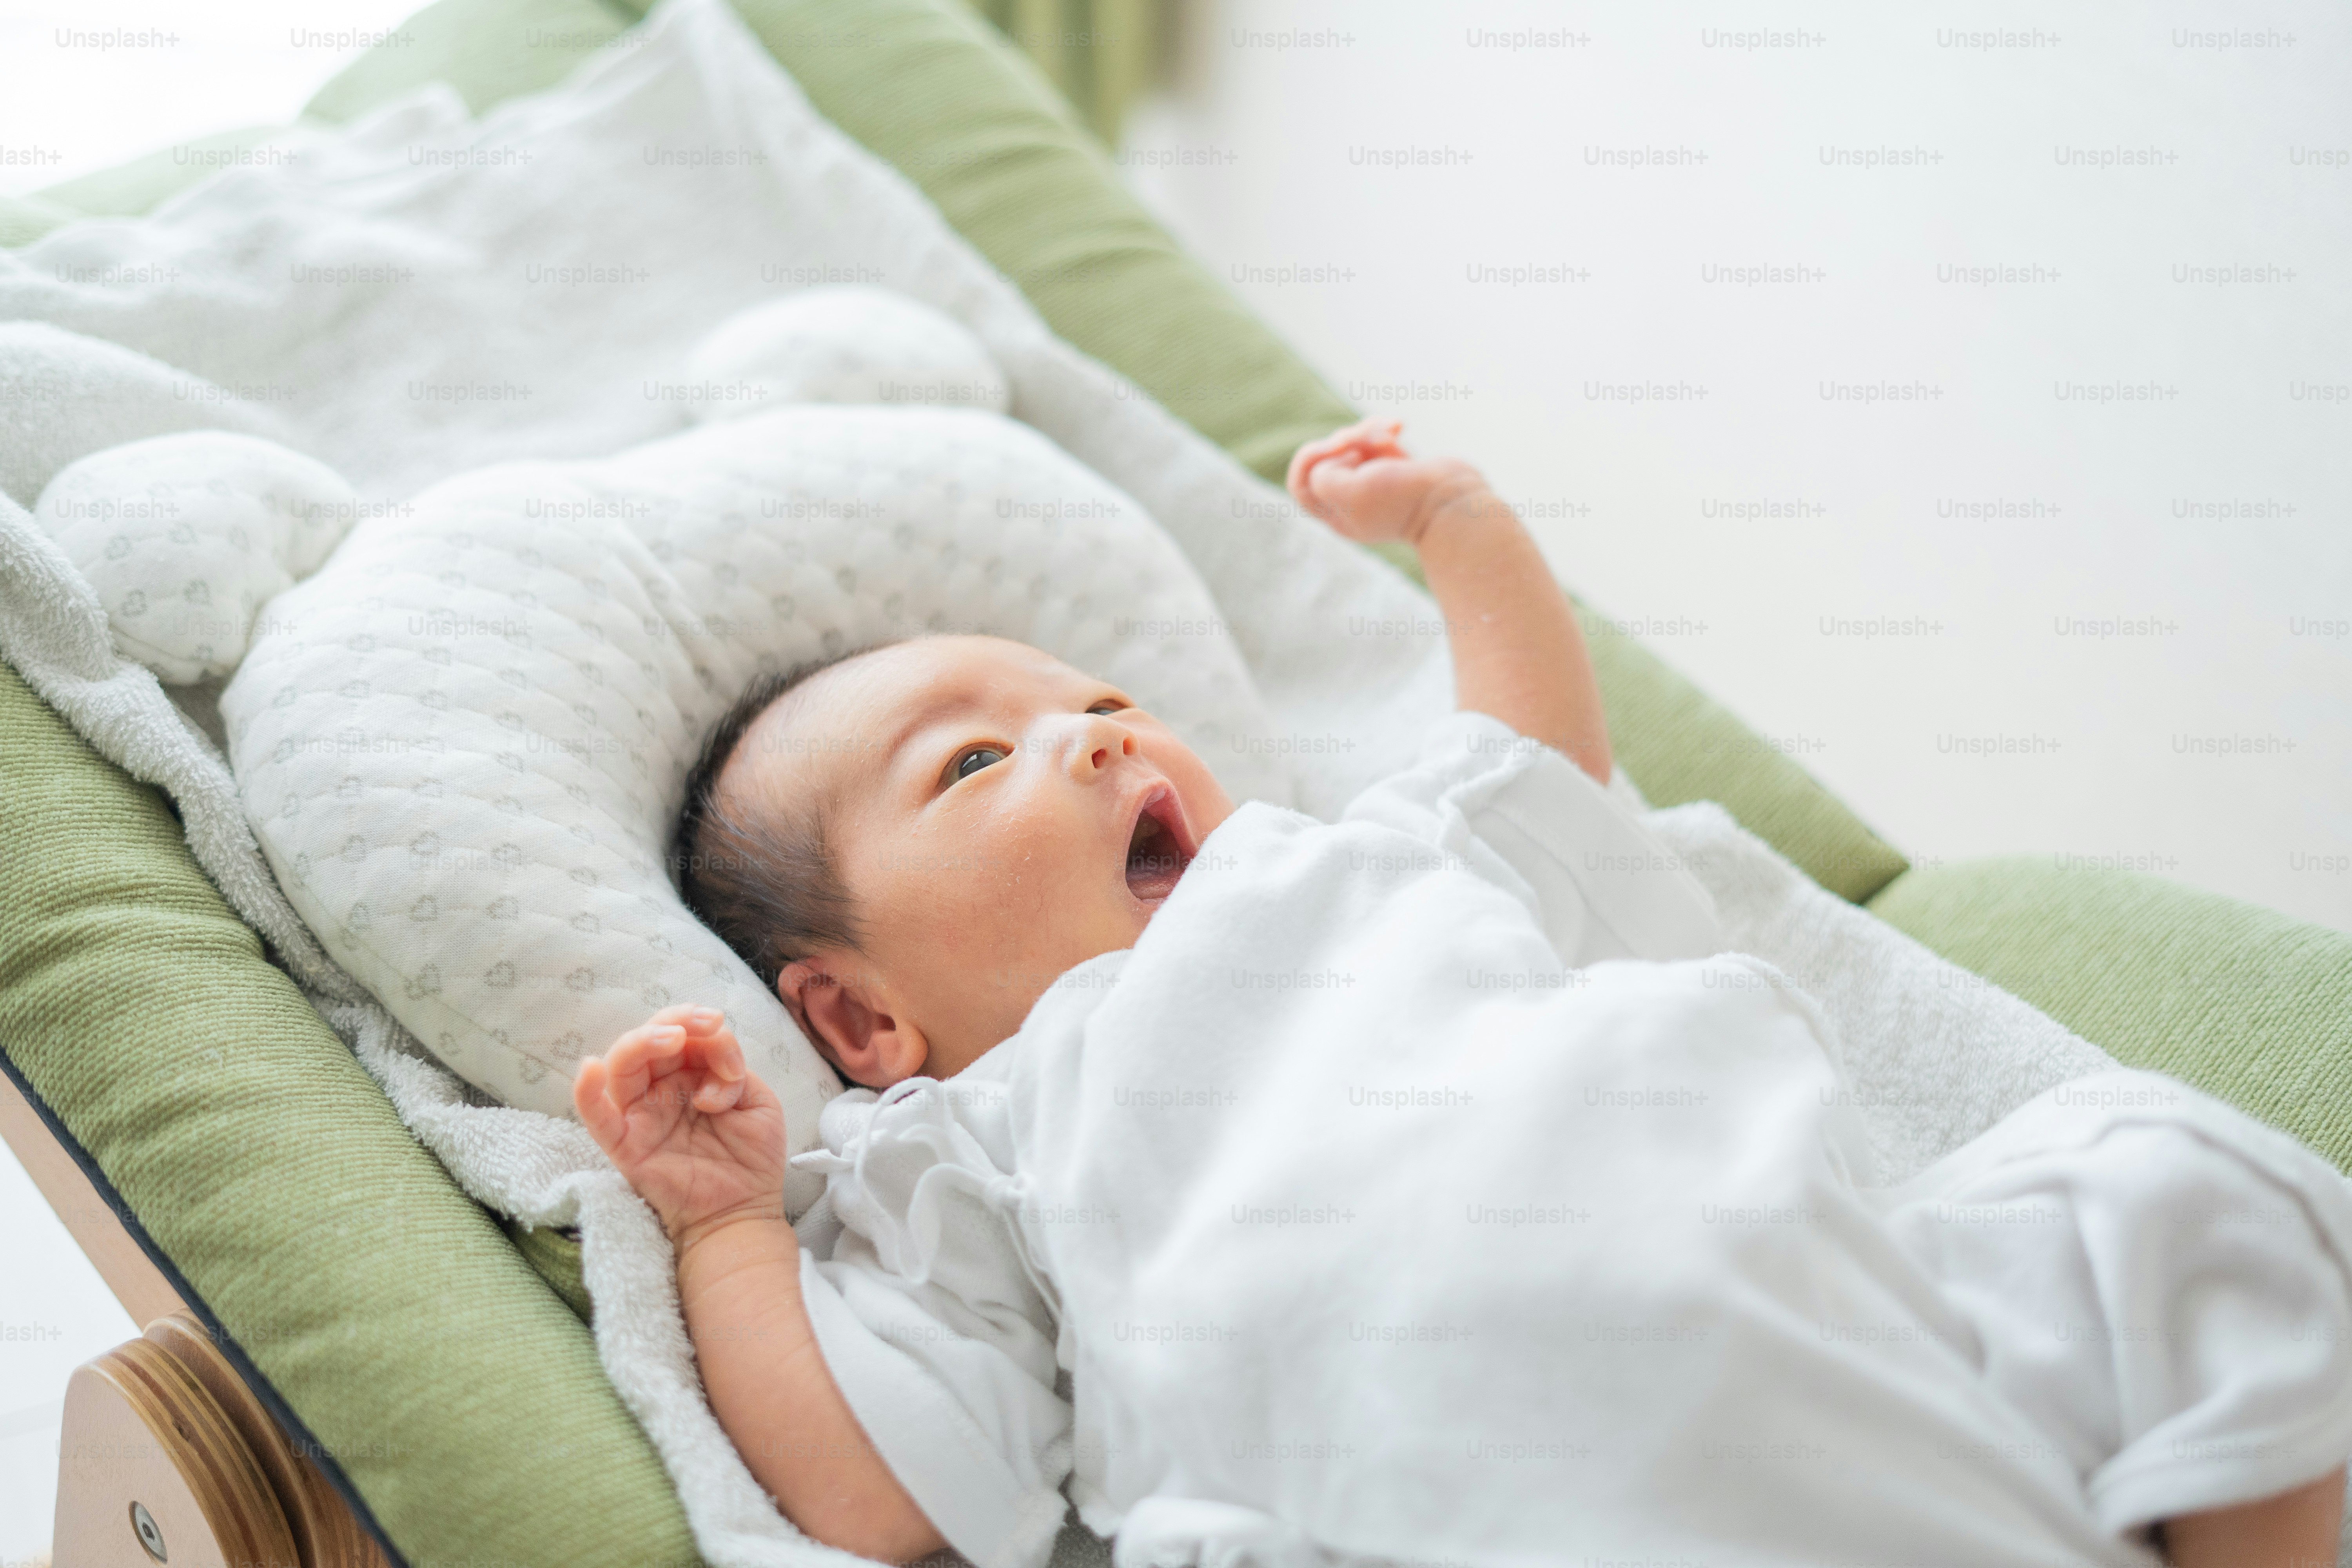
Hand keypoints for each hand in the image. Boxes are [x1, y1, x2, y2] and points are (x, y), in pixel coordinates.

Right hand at [573, 1004, 786, 1249]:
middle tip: (706, 1024)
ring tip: (673, 1038)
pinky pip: (596, 1117)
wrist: (744, 1211)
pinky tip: (589, 1069)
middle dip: (677, 1022)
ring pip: (623, 1065)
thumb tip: (708, 1076)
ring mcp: (640, 1115)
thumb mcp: (756, 1103)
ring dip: (642, 1041)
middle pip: (650, 1040)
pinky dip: (586, 1092)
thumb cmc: (750, 1157)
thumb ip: (733, 1073)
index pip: (687, 1036)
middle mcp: (661, 1089)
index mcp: (691, 1074)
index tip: (731, 1053)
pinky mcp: (625, 1146)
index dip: (708, 1032)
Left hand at [1286, 417, 1490, 547]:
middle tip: (1369, 438)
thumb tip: (1334, 458)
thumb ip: (1322, 478)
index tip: (1335, 450)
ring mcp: (1376, 484)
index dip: (1310, 458)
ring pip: (1353, 445)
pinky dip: (1383, 430)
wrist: (1454, 503)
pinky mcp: (1397, 468)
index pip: (1300, 483)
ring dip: (1367, 430)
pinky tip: (1400, 426)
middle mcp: (1352, 501)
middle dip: (1347, 438)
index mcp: (1337, 514)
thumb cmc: (1403, 500)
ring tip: (1391, 429)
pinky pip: (1376, 441)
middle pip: (1328, 458)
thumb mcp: (1350, 493)